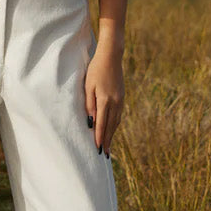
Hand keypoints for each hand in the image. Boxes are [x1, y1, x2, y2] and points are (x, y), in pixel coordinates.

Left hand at [84, 41, 123, 157]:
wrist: (111, 56)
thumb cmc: (95, 70)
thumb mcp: (88, 86)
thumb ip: (89, 104)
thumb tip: (91, 122)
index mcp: (105, 100)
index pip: (101, 124)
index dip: (99, 137)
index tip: (98, 149)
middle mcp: (115, 102)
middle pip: (111, 126)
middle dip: (107, 140)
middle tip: (105, 153)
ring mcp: (120, 100)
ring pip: (116, 121)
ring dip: (112, 134)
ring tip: (108, 145)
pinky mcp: (122, 97)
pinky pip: (118, 115)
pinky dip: (115, 124)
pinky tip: (112, 128)